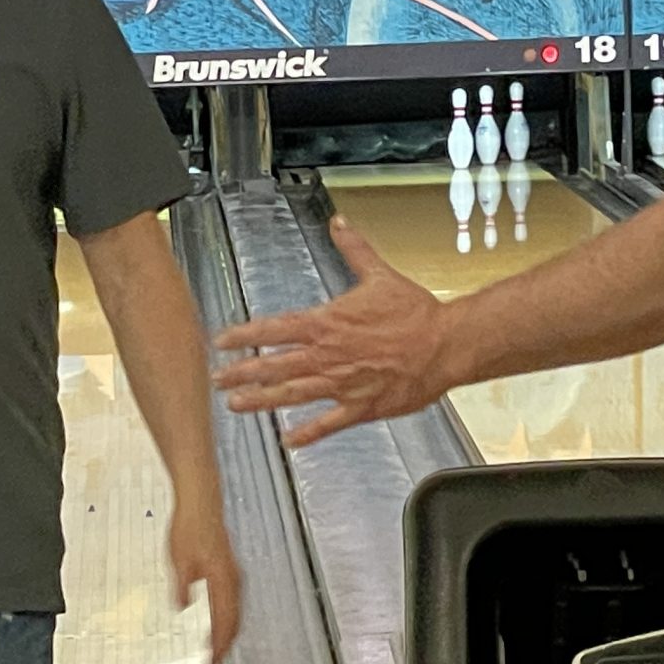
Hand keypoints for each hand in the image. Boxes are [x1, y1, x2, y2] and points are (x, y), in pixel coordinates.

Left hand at [170, 498, 242, 663]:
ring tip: (214, 650)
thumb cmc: (190, 527)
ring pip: (234, 613)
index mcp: (223, 581)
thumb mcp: (179, 560)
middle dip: (224, 646)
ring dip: (226, 634)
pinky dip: (226, 618)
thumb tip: (182, 607)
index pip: (223, 623)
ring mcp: (233, 575)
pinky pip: (232, 602)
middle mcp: (233, 581)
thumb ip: (182, 586)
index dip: (217, 647)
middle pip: (233, 622)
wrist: (201, 501)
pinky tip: (216, 622)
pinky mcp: (228, 570)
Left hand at [214, 217, 452, 446]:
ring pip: (293, 394)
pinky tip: (289, 441)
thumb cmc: (415, 313)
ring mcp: (343, 383)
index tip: (221, 341)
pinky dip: (308, 433)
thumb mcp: (380, 275)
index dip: (245, 335)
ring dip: (262, 401)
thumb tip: (339, 223)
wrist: (446, 343)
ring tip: (236, 406)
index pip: (275, 328)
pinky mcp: (362, 406)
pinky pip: (329, 423)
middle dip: (243, 372)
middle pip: (275, 364)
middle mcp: (329, 355)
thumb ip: (354, 249)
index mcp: (328, 323)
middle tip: (217, 380)